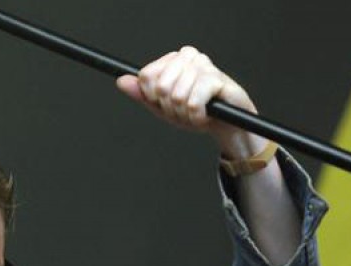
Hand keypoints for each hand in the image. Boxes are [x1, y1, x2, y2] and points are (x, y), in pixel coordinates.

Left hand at [116, 46, 268, 159]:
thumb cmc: (198, 113)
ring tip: (198, 114)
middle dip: (171, 109)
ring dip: (186, 115)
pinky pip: (193, 103)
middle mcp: (189, 56)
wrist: (228, 125)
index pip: (146, 76)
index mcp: (174, 59)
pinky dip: (197, 117)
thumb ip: (143, 95)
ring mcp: (204, 66)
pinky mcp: (216, 79)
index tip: (168, 104)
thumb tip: (121, 81)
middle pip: (160, 87)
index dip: (154, 98)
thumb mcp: (164, 107)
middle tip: (185, 112)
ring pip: (176, 96)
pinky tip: (206, 115)